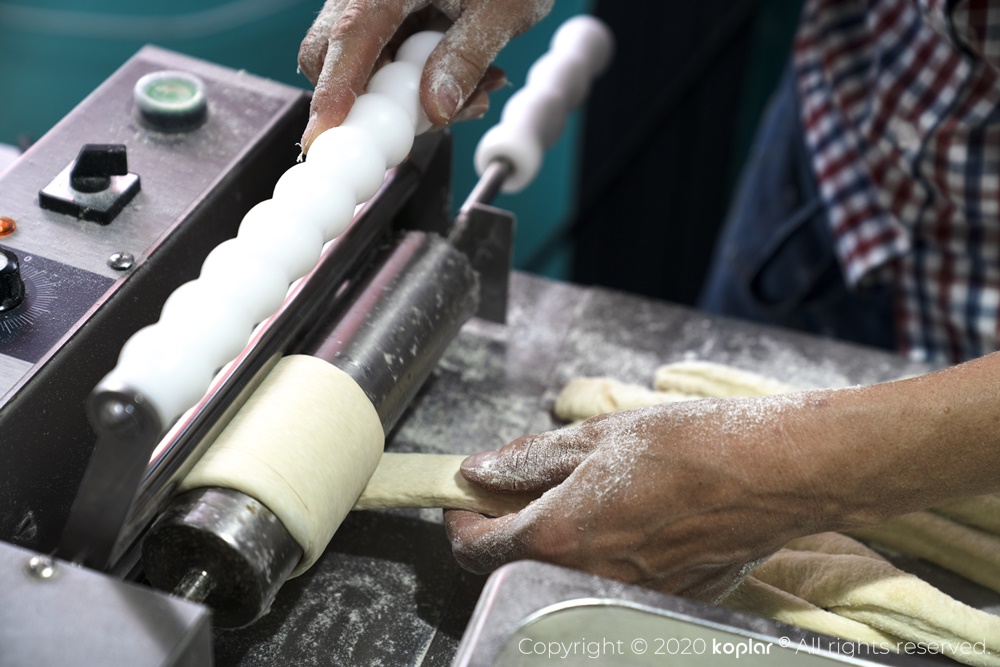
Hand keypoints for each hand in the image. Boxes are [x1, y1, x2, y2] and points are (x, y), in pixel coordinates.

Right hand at [298, 0, 552, 149]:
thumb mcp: (501, 11)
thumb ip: (466, 59)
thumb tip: (434, 111)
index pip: (350, 36)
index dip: (334, 90)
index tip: (324, 134)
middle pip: (335, 55)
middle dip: (376, 102)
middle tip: (431, 120)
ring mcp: (377, 7)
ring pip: (367, 68)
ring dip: (415, 97)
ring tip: (479, 91)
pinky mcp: (393, 21)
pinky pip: (390, 64)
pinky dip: (424, 84)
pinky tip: (473, 81)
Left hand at [445, 397, 838, 601]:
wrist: (775, 473)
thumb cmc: (692, 447)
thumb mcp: (596, 438)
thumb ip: (529, 460)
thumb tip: (482, 469)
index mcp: (560, 534)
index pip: (476, 549)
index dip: (460, 521)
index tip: (466, 499)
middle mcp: (586, 578)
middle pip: (516, 566)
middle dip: (507, 528)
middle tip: (525, 487)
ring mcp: (625, 596)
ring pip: (562, 575)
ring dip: (554, 540)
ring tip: (584, 495)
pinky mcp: (663, 600)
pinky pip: (608, 582)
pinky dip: (599, 554)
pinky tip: (627, 517)